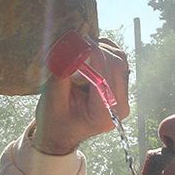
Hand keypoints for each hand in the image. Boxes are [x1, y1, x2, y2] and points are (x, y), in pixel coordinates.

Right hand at [31, 38, 129, 155]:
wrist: (60, 135)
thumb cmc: (53, 121)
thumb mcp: (52, 98)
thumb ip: (63, 72)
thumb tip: (71, 45)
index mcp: (103, 114)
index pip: (105, 74)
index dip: (91, 52)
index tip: (75, 40)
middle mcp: (119, 107)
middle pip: (117, 64)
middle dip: (96, 48)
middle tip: (75, 42)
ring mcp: (122, 97)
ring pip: (120, 60)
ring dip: (101, 49)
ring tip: (79, 50)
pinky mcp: (120, 89)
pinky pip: (119, 62)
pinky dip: (105, 52)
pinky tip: (88, 54)